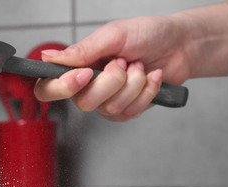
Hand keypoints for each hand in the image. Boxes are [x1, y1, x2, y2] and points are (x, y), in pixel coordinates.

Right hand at [34, 15, 190, 120]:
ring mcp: (106, 102)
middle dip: (112, 81)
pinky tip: (150, 77)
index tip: (85, 73)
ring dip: (133, 84)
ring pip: (111, 107)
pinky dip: (146, 91)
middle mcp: (87, 87)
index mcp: (76, 67)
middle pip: (84, 102)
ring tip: (139, 66)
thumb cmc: (146, 34)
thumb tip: (48, 56)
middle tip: (123, 63)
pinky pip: (130, 111)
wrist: (179, 44)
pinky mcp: (126, 110)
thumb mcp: (112, 35)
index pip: (48, 89)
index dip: (62, 87)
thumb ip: (81, 49)